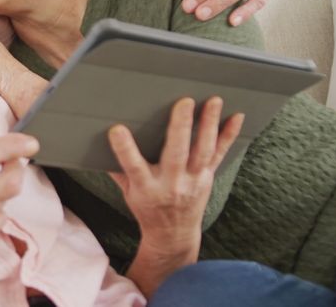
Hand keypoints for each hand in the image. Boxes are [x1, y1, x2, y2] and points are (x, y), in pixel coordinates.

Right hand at [108, 97, 243, 297]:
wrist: (172, 234)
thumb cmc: (146, 208)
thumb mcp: (127, 192)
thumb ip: (118, 168)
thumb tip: (98, 138)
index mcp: (146, 188)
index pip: (133, 167)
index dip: (125, 149)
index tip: (117, 129)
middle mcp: (171, 184)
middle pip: (176, 154)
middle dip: (180, 128)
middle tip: (184, 102)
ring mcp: (193, 181)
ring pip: (202, 151)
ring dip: (209, 125)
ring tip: (213, 101)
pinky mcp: (207, 177)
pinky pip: (220, 154)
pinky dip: (229, 135)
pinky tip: (236, 116)